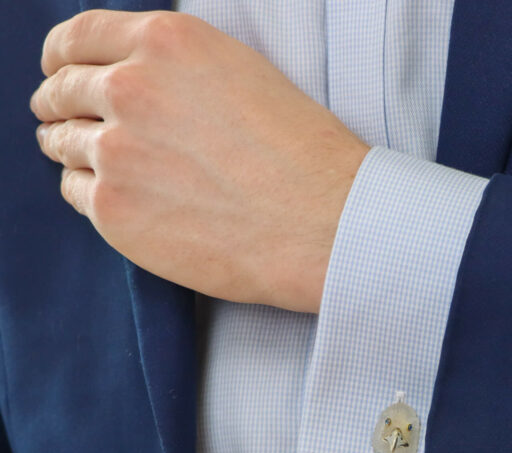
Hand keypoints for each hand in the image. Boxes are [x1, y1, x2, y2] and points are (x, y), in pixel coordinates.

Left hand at [30, 9, 368, 312]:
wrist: (323, 226)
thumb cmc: (304, 159)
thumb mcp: (245, 76)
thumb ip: (178, 70)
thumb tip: (137, 81)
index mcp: (166, 44)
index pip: (78, 38)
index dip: (61, 57)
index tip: (59, 71)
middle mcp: (130, 89)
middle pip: (62, 90)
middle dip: (60, 105)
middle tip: (67, 122)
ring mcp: (116, 152)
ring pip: (64, 144)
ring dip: (74, 151)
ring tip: (99, 167)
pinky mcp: (114, 211)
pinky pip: (76, 193)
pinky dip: (89, 194)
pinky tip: (119, 200)